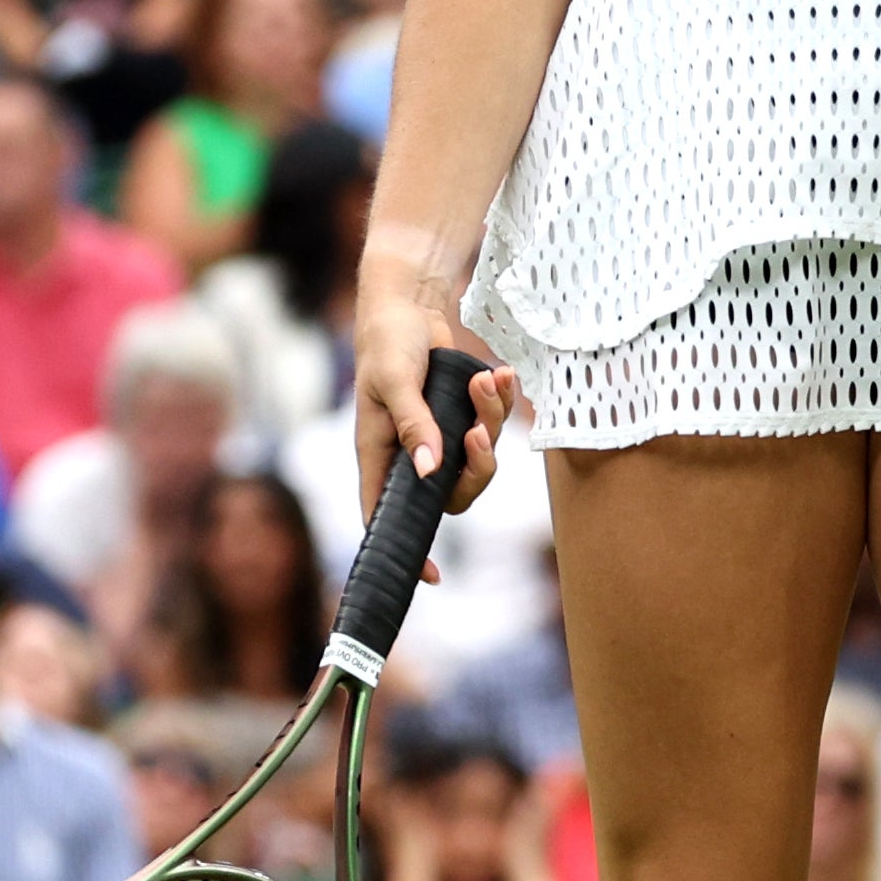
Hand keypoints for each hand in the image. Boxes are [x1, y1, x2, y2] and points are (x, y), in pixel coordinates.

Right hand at [349, 265, 515, 522]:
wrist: (408, 306)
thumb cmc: (388, 343)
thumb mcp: (394, 381)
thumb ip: (413, 424)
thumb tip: (430, 470)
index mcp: (380, 453)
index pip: (386, 514)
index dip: (407, 546)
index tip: (432, 574)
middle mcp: (411, 454)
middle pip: (452, 493)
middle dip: (476, 467)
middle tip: (479, 431)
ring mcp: (439, 438)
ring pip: (479, 458)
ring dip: (491, 420)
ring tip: (487, 381)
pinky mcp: (461, 417)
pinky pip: (492, 426)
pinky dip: (499, 402)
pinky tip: (499, 374)